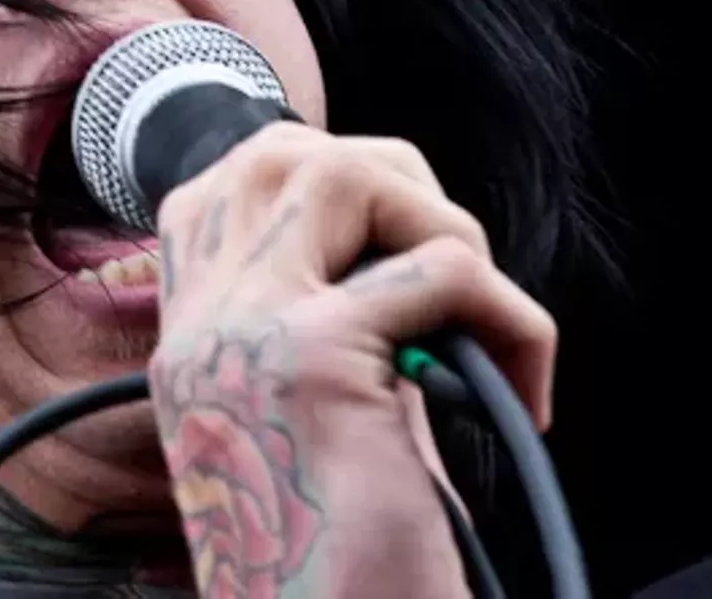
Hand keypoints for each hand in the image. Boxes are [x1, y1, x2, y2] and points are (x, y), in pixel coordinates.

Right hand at [148, 123, 556, 598]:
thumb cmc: (351, 567)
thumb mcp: (323, 422)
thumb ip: (337, 322)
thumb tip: (416, 244)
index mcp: (187, 343)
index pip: (221, 186)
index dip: (320, 182)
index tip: (394, 249)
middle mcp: (197, 327)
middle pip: (278, 155)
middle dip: (393, 185)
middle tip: (453, 280)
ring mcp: (243, 334)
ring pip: (342, 176)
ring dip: (441, 227)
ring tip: (477, 323)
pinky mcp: (314, 362)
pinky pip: (442, 270)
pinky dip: (512, 318)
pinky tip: (524, 393)